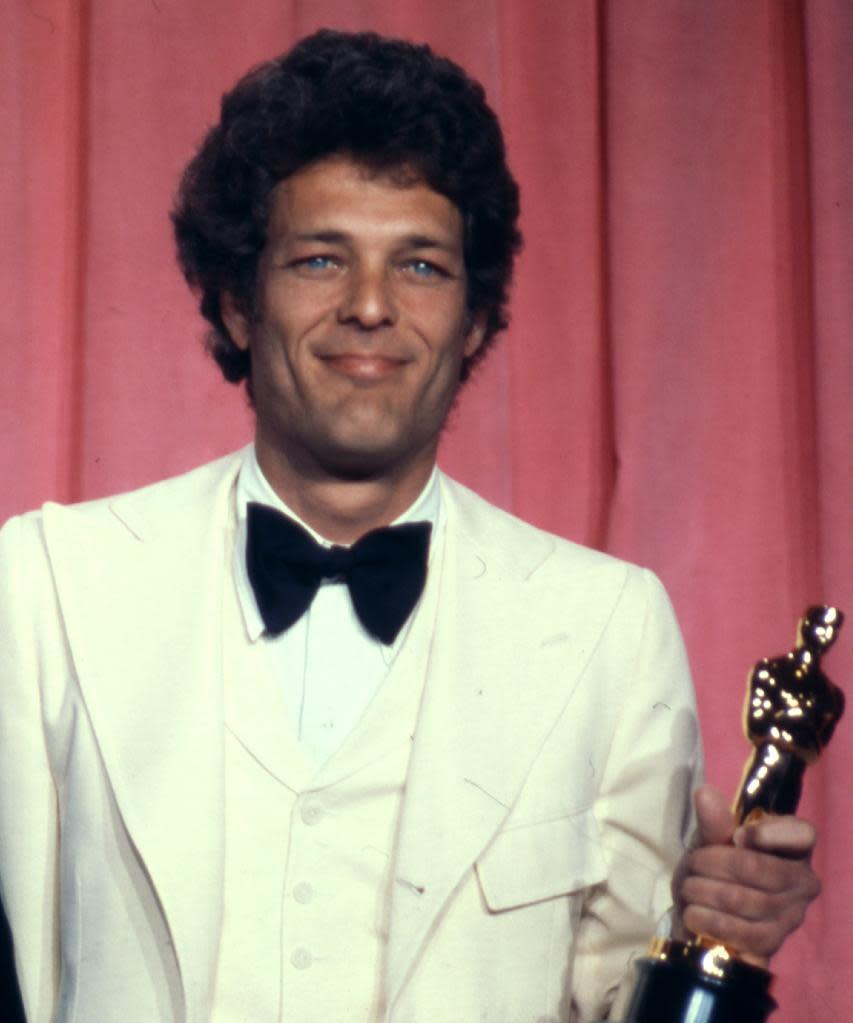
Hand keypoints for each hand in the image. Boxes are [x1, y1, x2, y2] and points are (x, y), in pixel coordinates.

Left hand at [675, 784, 819, 964]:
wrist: (701, 912)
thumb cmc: (713, 868)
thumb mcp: (708, 840)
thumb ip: (712, 820)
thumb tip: (705, 794)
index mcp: (794, 847)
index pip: (801, 834)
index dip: (767, 833)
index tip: (735, 836)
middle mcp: (802, 882)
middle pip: (756, 867)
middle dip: (713, 863)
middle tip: (693, 863)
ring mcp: (790, 916)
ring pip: (742, 900)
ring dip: (703, 891)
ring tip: (689, 887)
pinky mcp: (773, 944)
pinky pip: (740, 932)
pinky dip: (708, 920)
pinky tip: (693, 913)